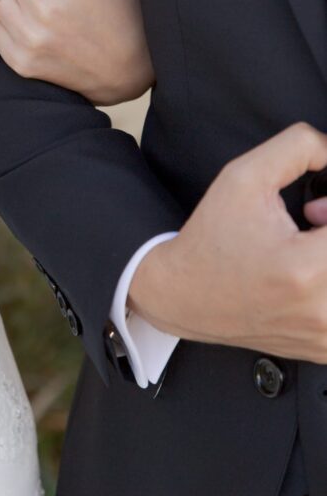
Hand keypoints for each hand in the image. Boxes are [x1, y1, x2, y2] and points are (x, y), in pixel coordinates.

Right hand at [129, 123, 326, 362]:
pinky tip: (310, 272)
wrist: (183, 295)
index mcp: (306, 269)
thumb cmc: (211, 238)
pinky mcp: (325, 348)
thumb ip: (300, 147)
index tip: (317, 208)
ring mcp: (326, 335)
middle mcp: (323, 310)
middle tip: (315, 216)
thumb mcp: (244, 175)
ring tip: (310, 245)